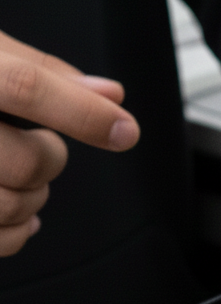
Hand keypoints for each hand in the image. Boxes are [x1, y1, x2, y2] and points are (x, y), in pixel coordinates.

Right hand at [0, 30, 139, 254]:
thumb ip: (41, 71)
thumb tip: (111, 93)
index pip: (24, 86)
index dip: (83, 112)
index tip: (125, 130)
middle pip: (28, 160)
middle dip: (52, 158)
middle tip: (39, 144)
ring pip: (13, 206)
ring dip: (35, 197)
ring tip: (16, 174)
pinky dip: (18, 232)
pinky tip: (14, 211)